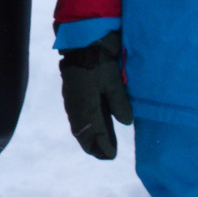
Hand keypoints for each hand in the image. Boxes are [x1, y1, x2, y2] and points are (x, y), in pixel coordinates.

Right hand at [58, 33, 131, 160]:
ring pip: (79, 125)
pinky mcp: (72, 92)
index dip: (103, 146)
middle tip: (105, 155)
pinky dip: (85, 125)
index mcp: (85, 107)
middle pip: (83, 132)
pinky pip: (78, 115)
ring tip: (98, 144)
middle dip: (93, 144)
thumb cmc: (99, 62)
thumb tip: (125, 122)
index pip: (94, 134)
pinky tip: (93, 124)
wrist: (82, 41)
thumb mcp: (113, 82)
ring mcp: (72, 100)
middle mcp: (76, 107)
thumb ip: (119, 104)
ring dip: (88, 135)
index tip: (112, 155)